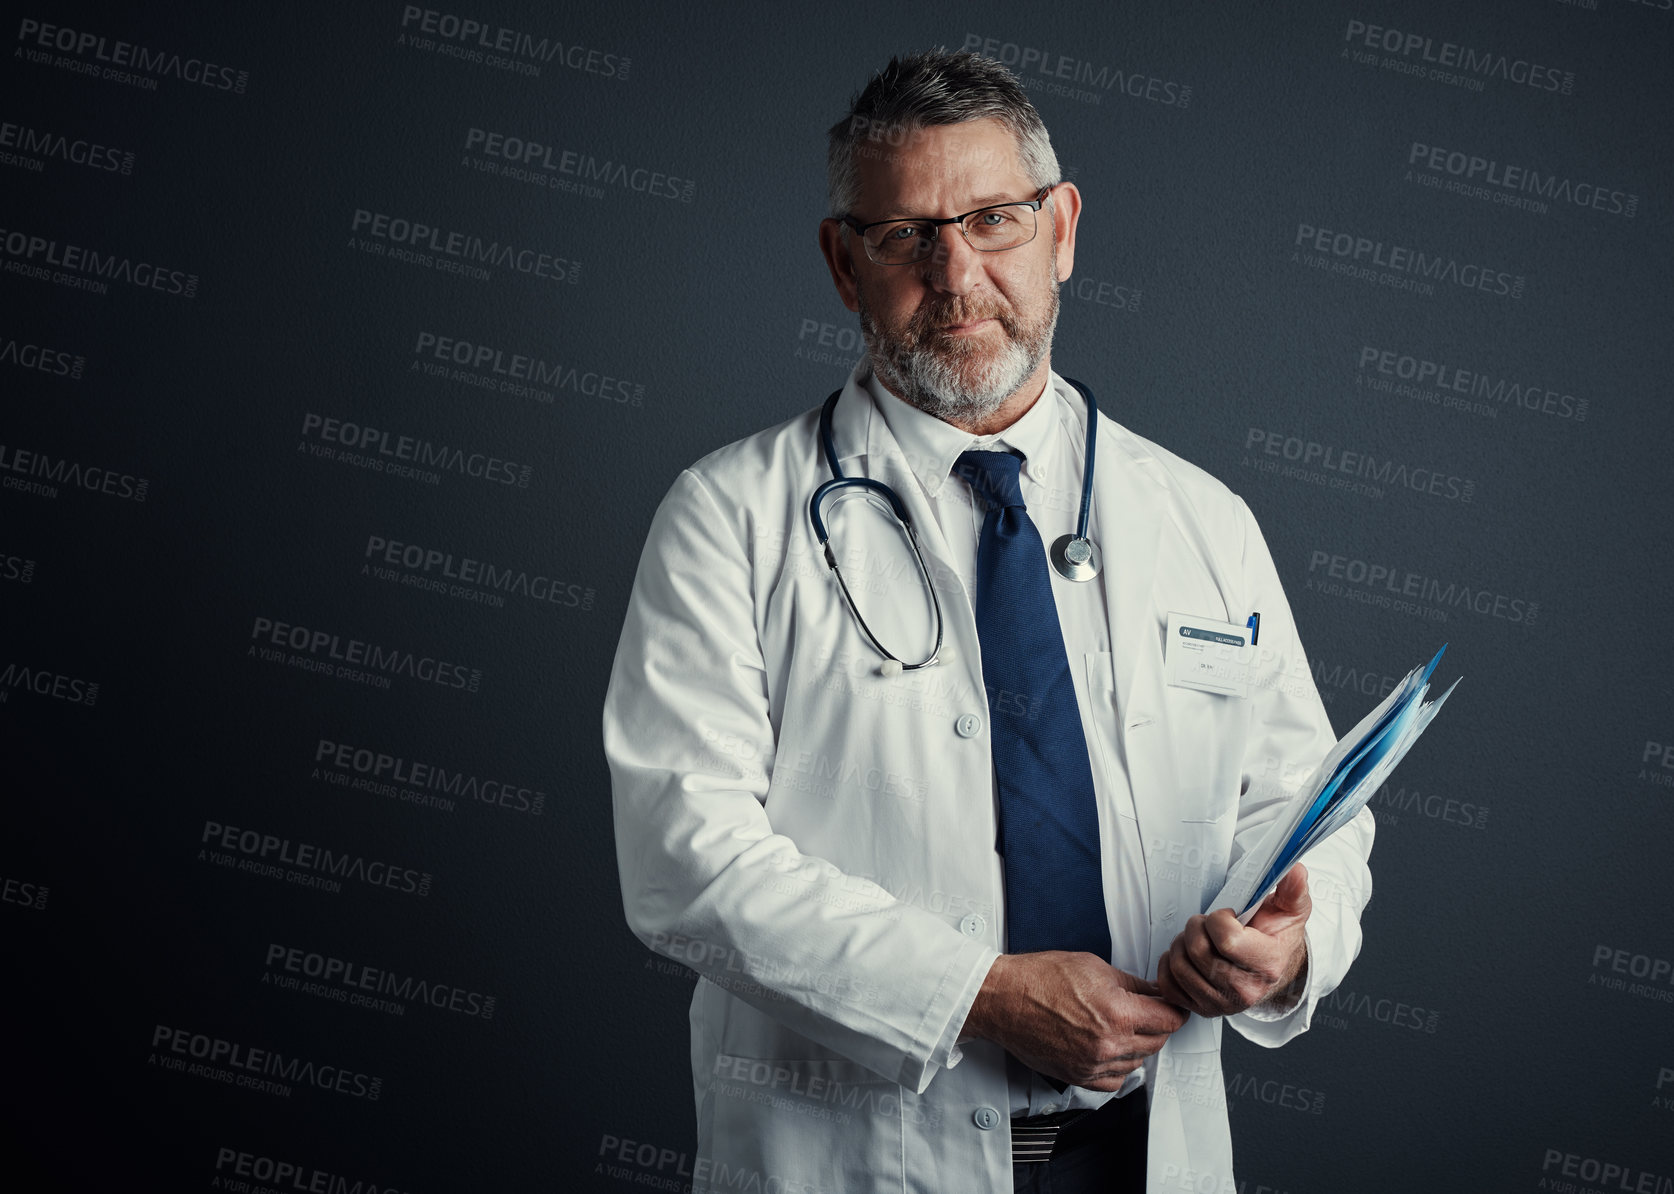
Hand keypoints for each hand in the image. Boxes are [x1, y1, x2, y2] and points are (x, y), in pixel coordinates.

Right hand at [961, 951, 1188, 1090]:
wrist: (1004, 999)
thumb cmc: (1039, 978)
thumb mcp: (1093, 966)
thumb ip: (1131, 984)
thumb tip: (1152, 992)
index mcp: (1118, 1013)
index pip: (1169, 1020)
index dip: (1175, 1009)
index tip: (1172, 1006)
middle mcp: (1109, 1044)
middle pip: (1157, 1042)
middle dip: (1157, 1025)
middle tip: (1147, 1011)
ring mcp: (1093, 1064)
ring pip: (1138, 1062)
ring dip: (1138, 1046)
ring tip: (1123, 1026)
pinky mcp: (1077, 1076)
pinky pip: (1114, 1081)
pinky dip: (1119, 1067)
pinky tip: (1110, 1050)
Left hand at [1155, 863, 1311, 1017]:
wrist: (1272, 966)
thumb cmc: (1276, 936)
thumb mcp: (1291, 909)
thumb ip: (1292, 889)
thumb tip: (1294, 871)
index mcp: (1267, 965)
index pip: (1226, 939)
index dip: (1219, 918)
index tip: (1227, 916)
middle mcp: (1245, 991)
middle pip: (1198, 951)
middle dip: (1197, 927)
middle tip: (1207, 923)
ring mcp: (1222, 1003)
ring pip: (1180, 966)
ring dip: (1181, 944)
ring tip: (1199, 939)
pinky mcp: (1201, 1009)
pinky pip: (1168, 985)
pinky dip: (1169, 965)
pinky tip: (1186, 956)